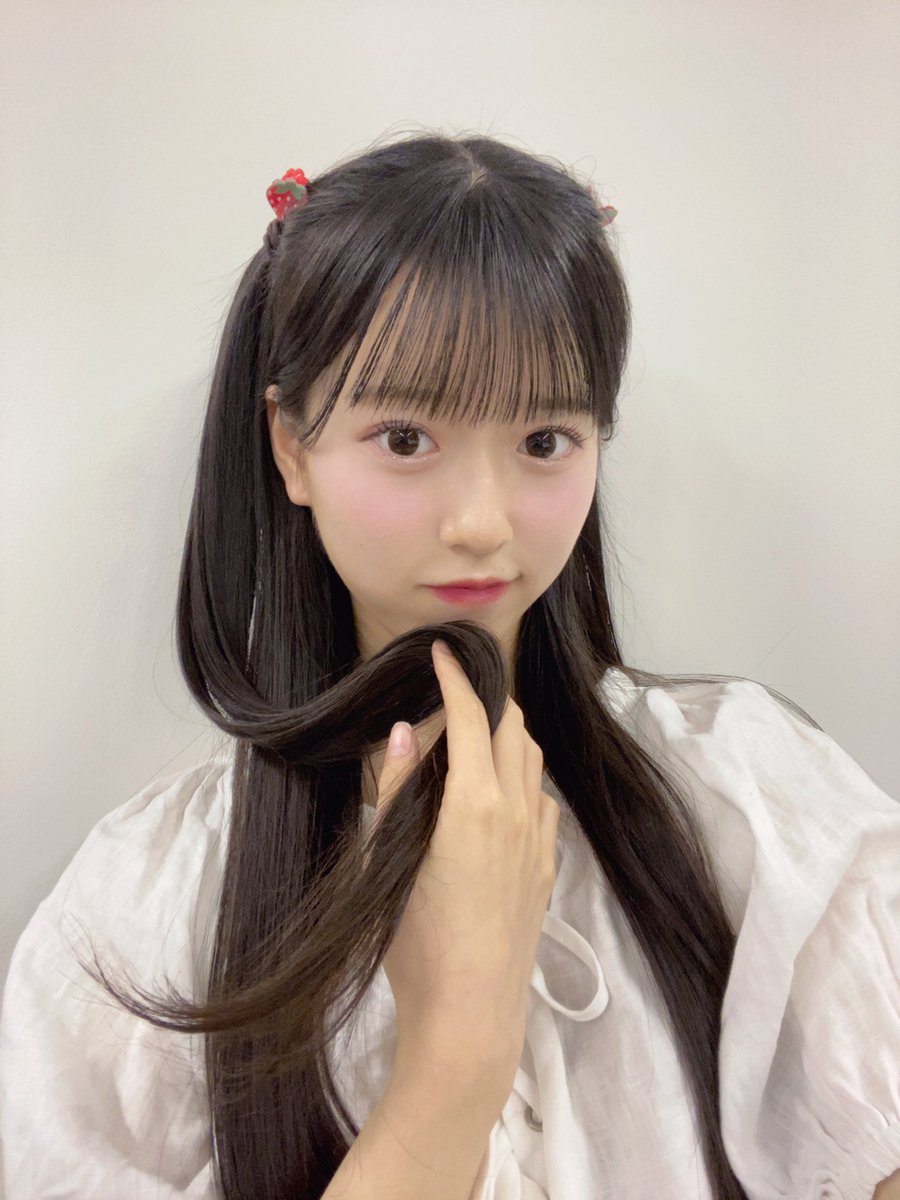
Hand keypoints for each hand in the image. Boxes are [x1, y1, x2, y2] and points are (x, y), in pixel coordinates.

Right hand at [374, 640, 559, 1086]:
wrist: (471, 1014)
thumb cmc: (416, 943)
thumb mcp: (390, 863)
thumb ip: (399, 792)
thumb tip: (400, 733)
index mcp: (475, 803)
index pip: (471, 717)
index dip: (456, 677)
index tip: (441, 652)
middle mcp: (518, 810)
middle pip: (514, 727)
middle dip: (488, 696)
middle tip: (456, 687)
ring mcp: (540, 839)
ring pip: (534, 760)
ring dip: (509, 733)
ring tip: (476, 733)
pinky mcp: (548, 867)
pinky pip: (543, 800)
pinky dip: (524, 777)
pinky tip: (501, 793)